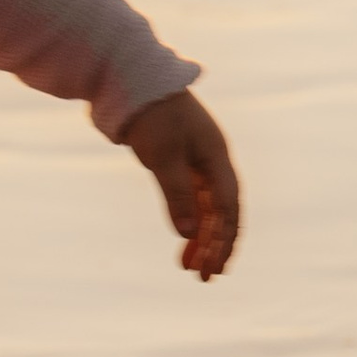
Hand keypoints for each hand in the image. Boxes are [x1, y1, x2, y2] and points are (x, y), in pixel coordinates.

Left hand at [121, 90, 240, 279]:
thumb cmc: (150, 113)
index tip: (214, 267)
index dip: (224, 239)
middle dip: (215, 245)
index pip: (228, 207)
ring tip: (189, 268)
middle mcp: (211, 161)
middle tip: (205, 278)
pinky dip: (186, 220)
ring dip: (200, 237)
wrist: (128, 78)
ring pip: (205, 207)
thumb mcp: (163, 156)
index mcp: (216, 157)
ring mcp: (195, 161)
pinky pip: (189, 198)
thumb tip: (191, 234)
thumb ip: (178, 195)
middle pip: (221, 211)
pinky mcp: (176, 161)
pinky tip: (182, 240)